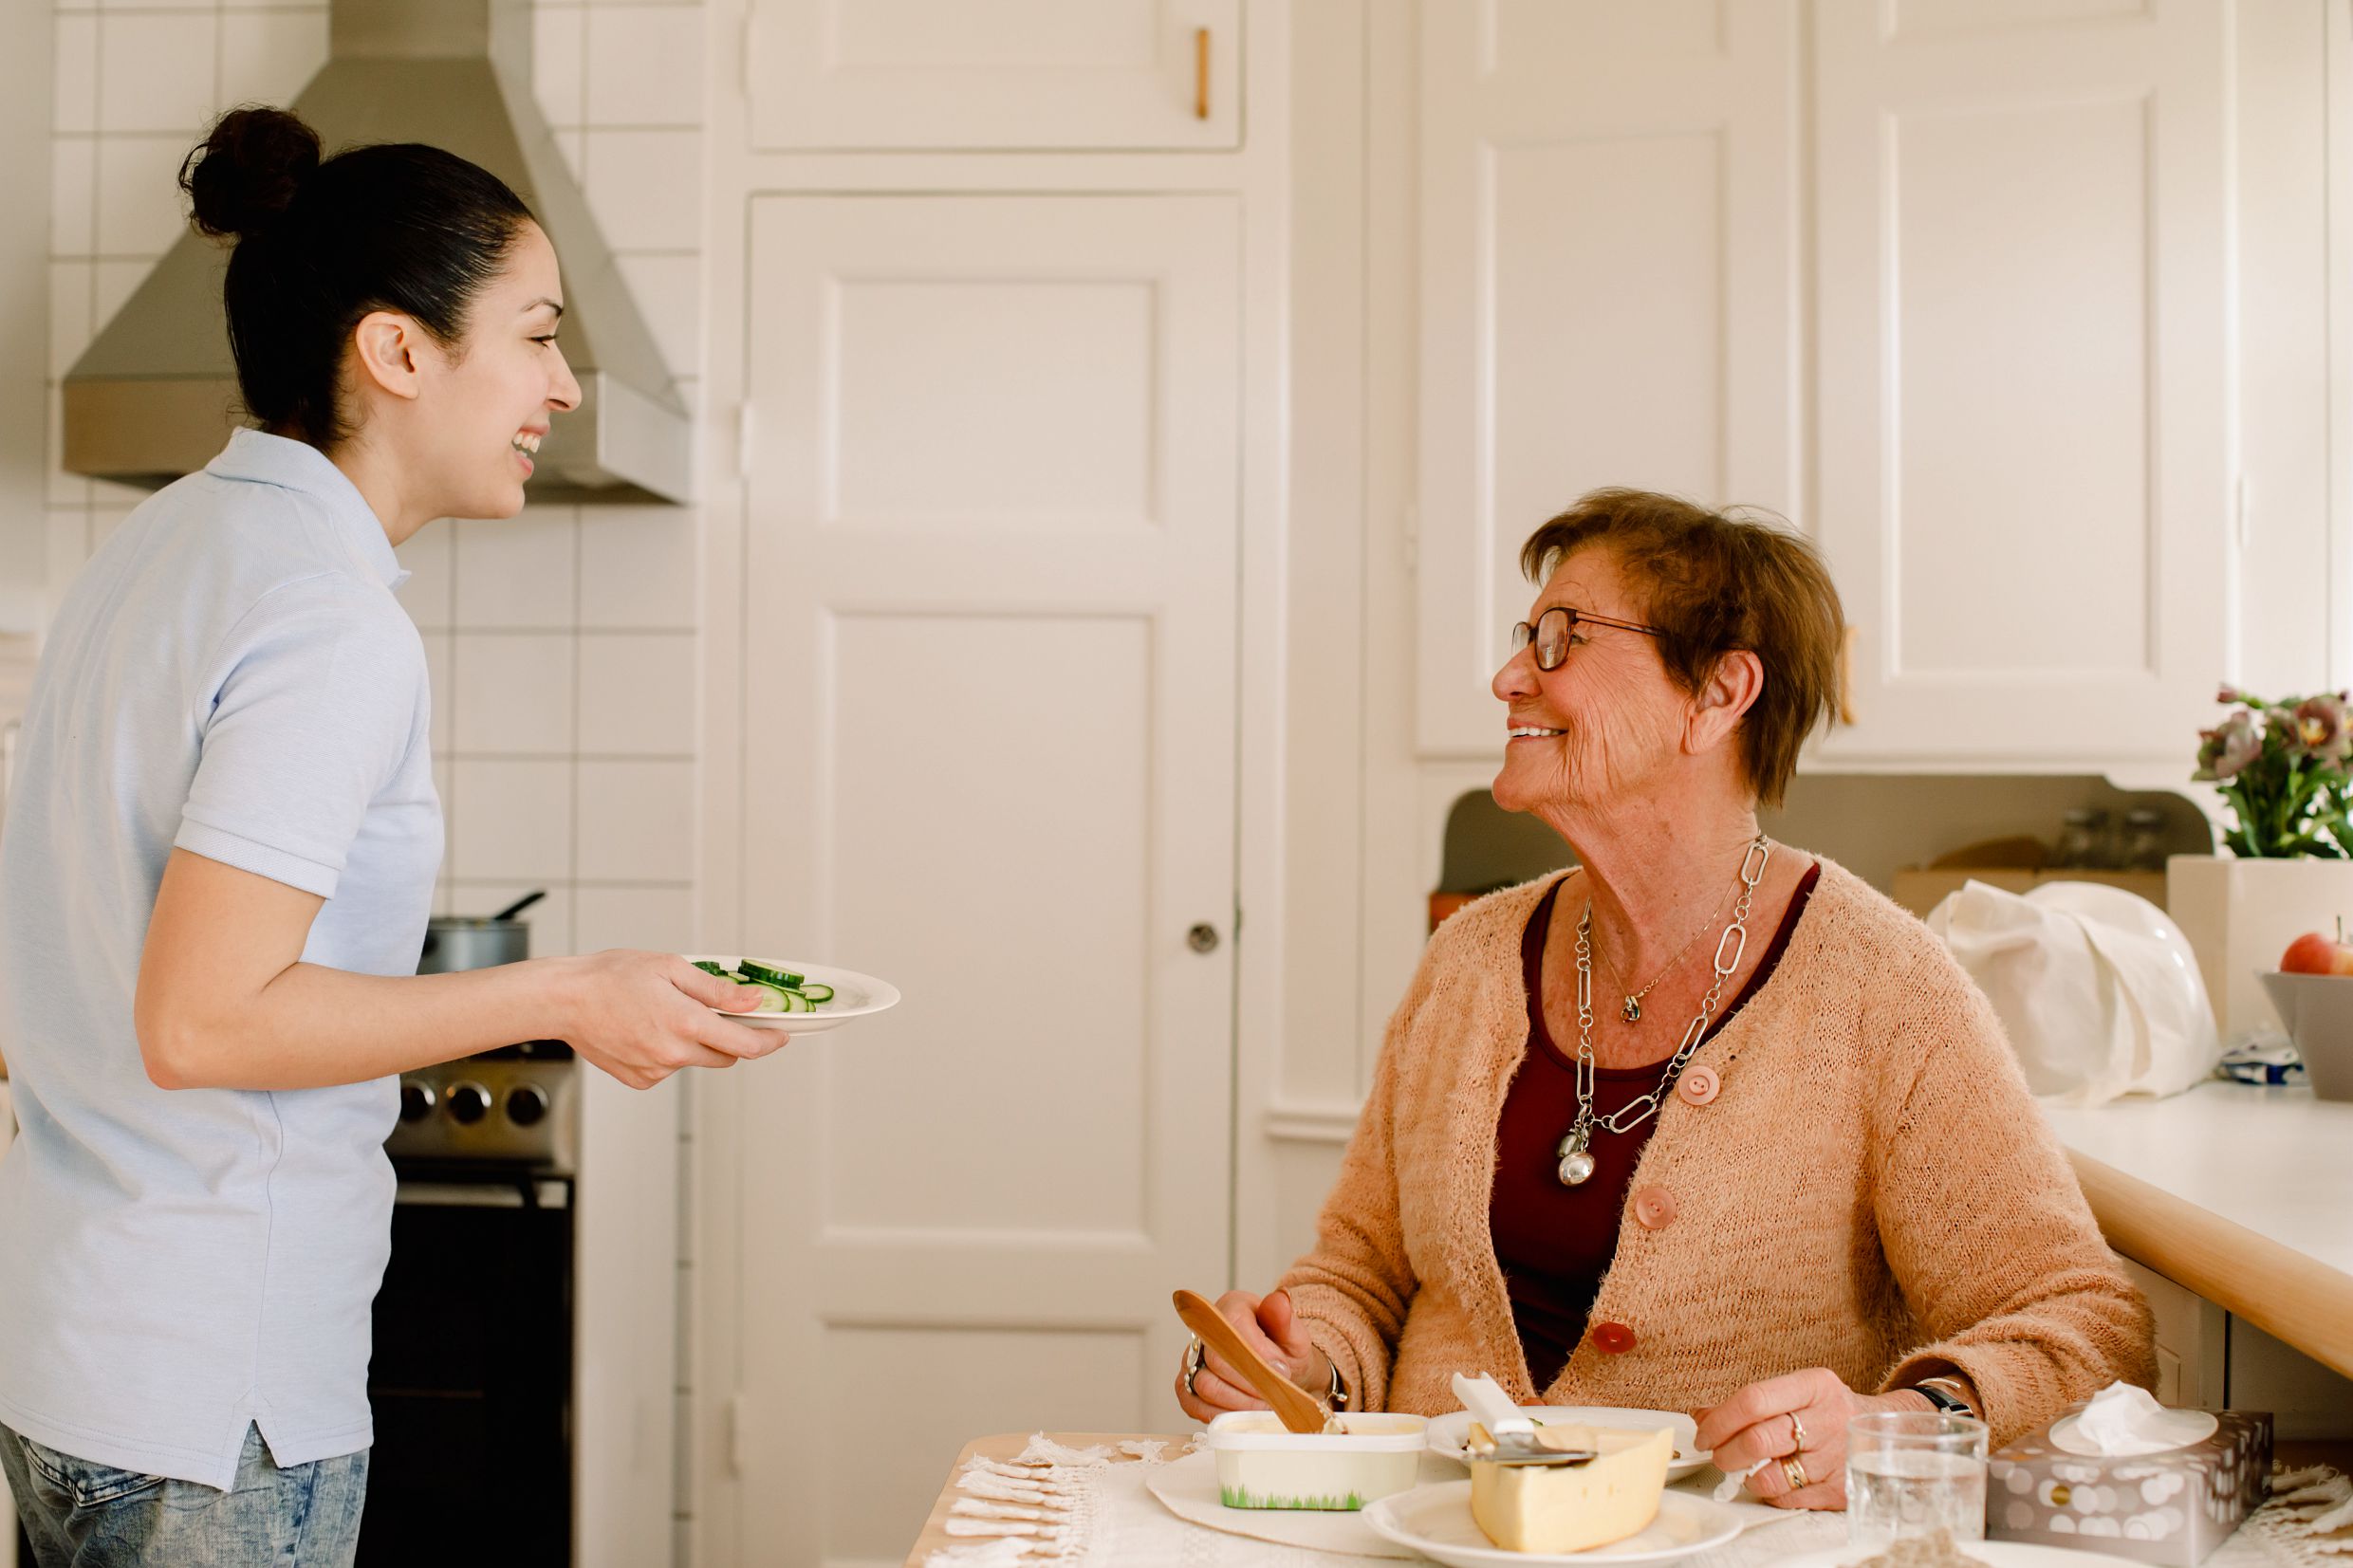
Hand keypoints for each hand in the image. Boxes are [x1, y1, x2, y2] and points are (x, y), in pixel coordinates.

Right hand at [552, 951, 786, 1089]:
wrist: (563, 1000)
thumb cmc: (610, 977)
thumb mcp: (672, 968)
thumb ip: (718, 989)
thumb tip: (754, 1000)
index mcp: (685, 1023)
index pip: (745, 1044)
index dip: (770, 1041)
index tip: (781, 1035)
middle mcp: (672, 1054)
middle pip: (725, 1056)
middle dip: (732, 1037)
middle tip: (719, 1013)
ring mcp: (655, 1070)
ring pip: (695, 1060)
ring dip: (695, 1042)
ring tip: (664, 1013)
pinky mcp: (639, 1080)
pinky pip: (669, 1067)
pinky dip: (669, 1050)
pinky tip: (646, 1029)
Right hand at [1172, 1289, 1330, 1423]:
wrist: (1279, 1372)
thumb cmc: (1282, 1351)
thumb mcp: (1293, 1335)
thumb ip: (1286, 1320)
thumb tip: (1279, 1301)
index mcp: (1231, 1307)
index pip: (1233, 1327)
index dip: (1259, 1354)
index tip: (1281, 1370)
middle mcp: (1205, 1330)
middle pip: (1217, 1360)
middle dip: (1251, 1383)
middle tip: (1273, 1392)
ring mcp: (1191, 1359)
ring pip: (1204, 1385)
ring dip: (1238, 1403)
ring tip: (1261, 1405)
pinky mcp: (1186, 1385)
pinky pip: (1192, 1403)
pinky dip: (1219, 1414)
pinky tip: (1240, 1414)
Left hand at [1695, 1369, 1930, 1509]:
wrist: (1887, 1433)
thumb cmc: (1829, 1410)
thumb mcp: (1796, 1392)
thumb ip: (1751, 1403)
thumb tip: (1701, 1416)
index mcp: (1814, 1386)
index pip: (1754, 1400)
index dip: (1720, 1420)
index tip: (1704, 1432)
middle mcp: (1828, 1420)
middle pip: (1758, 1440)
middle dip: (1725, 1452)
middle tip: (1717, 1454)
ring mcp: (1836, 1458)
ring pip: (1770, 1476)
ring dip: (1745, 1476)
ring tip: (1744, 1468)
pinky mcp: (1840, 1490)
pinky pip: (1787, 1498)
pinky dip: (1768, 1492)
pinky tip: (1770, 1479)